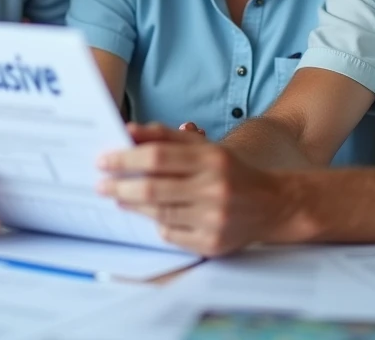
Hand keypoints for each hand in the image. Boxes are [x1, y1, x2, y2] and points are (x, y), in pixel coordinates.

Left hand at [97, 123, 300, 255]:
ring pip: (158, 214)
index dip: (125, 158)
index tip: (103, 160)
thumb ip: (166, 137)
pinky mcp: (212, 244)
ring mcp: (213, 219)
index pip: (157, 157)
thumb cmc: (231, 172)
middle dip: (120, 186)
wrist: (274, 204)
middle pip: (152, 189)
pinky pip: (171, 235)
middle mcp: (213, 189)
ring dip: (132, 205)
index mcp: (211, 159)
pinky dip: (158, 224)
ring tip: (119, 197)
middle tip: (101, 183)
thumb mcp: (205, 147)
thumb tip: (129, 130)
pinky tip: (152, 215)